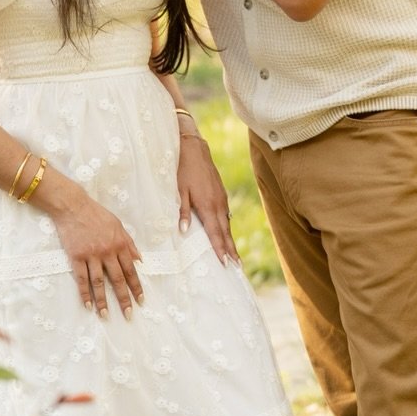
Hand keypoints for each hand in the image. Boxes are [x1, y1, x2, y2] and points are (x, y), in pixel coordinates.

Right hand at [44, 182, 142, 318]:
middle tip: (128, 315)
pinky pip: (82, 279)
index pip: (131, 270)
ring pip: (100, 282)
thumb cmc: (96, 214)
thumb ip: (129, 243)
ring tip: (106, 315)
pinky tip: (88, 305)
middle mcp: (108, 252)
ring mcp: (92, 255)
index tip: (141, 300)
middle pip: (118, 279)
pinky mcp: (76, 257)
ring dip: (103, 301)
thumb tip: (140, 260)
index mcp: (120, 244)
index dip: (136, 287)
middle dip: (124, 299)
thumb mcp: (118, 225)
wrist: (73, 206)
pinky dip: (85, 293)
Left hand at [176, 133, 238, 264]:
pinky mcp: (222, 194)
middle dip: (231, 250)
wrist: (195, 149)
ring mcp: (222, 199)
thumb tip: (183, 231)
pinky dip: (227, 227)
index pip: (215, 233)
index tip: (225, 263)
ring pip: (227, 224)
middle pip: (226, 232)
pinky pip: (226, 215)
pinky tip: (226, 233)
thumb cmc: (184, 170)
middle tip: (237, 266)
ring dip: (230, 240)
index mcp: (207, 206)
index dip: (220, 249)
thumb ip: (183, 212)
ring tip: (234, 255)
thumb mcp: (179, 191)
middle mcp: (218, 204)